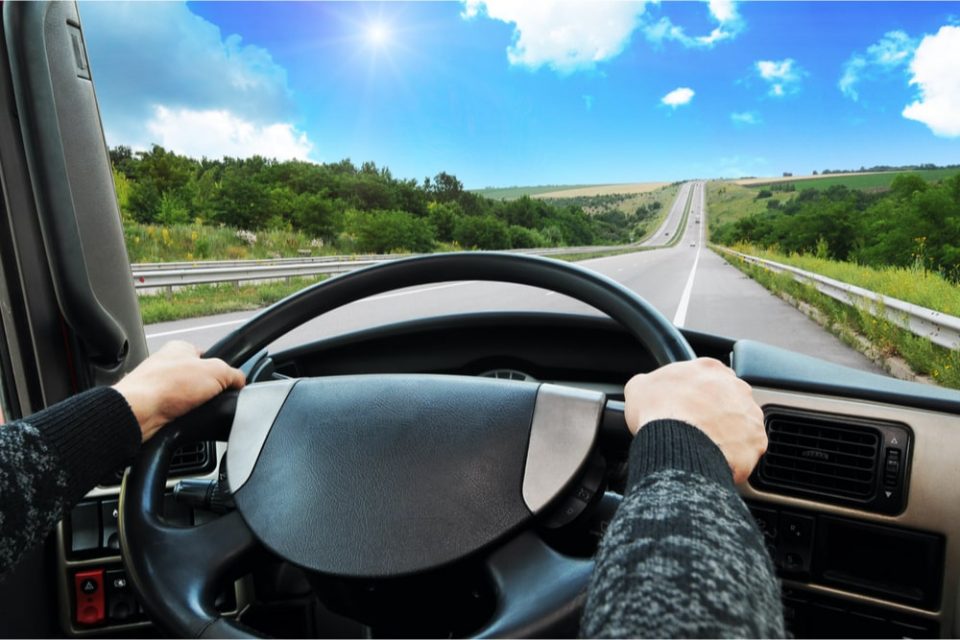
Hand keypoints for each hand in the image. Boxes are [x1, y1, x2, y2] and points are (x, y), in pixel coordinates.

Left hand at [113, 341, 245, 440]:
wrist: (139, 413)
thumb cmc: (167, 385)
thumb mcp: (217, 372)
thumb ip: (235, 374)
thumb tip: (241, 382)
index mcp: (181, 348)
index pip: (210, 357)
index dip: (222, 370)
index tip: (227, 382)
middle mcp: (168, 364)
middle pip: (202, 380)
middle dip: (209, 391)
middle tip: (212, 397)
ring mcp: (160, 385)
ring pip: (191, 398)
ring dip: (197, 406)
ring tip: (196, 409)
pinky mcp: (155, 406)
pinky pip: (180, 412)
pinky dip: (185, 417)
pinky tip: (185, 417)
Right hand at [623, 358, 765, 483]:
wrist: (676, 443)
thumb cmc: (658, 412)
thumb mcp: (639, 388)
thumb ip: (650, 383)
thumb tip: (646, 389)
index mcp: (709, 368)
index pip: (709, 375)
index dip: (697, 392)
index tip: (688, 404)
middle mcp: (736, 386)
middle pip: (729, 398)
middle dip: (716, 411)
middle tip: (695, 427)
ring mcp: (750, 414)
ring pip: (742, 423)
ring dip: (728, 433)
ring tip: (705, 448)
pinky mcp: (757, 441)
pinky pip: (748, 449)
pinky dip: (736, 456)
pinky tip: (716, 460)